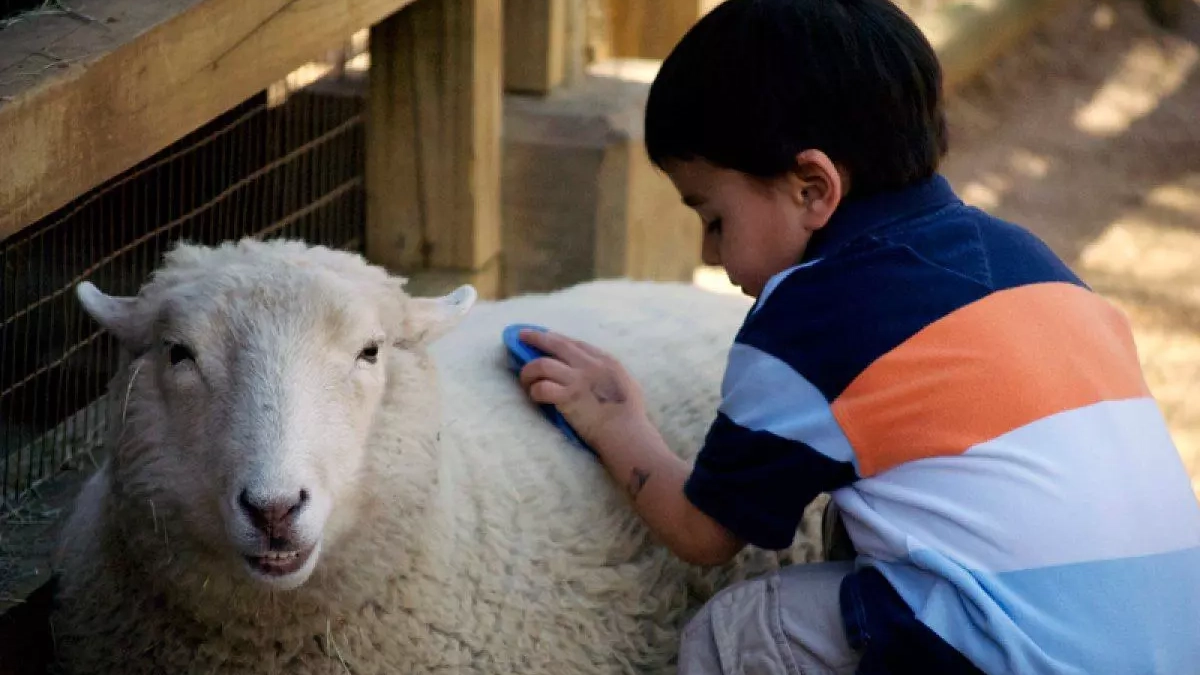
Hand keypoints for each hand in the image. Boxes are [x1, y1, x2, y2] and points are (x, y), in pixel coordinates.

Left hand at [517, 329, 646, 450]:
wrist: (627, 433)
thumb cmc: (632, 415)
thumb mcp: (626, 384)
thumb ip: (610, 374)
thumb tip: (598, 373)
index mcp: (606, 360)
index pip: (574, 343)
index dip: (556, 338)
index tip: (544, 336)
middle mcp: (590, 365)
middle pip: (556, 344)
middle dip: (536, 338)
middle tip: (521, 336)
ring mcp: (578, 380)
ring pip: (542, 364)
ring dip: (529, 371)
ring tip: (525, 378)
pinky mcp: (568, 397)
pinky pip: (542, 388)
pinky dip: (534, 391)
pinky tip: (535, 396)